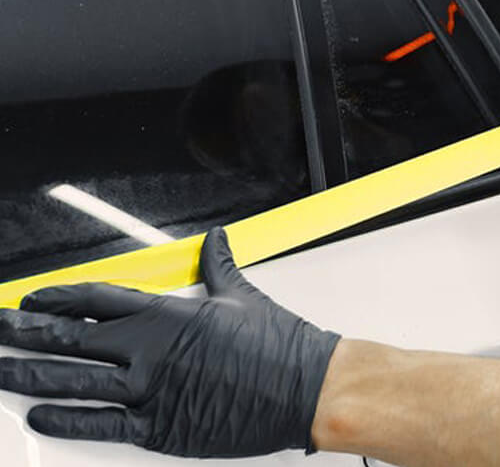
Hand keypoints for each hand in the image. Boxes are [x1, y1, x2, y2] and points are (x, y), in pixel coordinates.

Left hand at [0, 227, 340, 457]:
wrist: (304, 386)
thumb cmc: (275, 342)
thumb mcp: (241, 295)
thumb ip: (217, 265)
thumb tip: (214, 239)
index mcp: (169, 313)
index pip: (98, 298)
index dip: (59, 296)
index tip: (32, 297)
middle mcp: (151, 350)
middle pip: (72, 338)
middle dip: (25, 332)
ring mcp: (151, 391)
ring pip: (74, 383)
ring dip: (30, 375)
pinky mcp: (160, 428)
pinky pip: (101, 424)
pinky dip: (65, 421)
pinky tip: (38, 418)